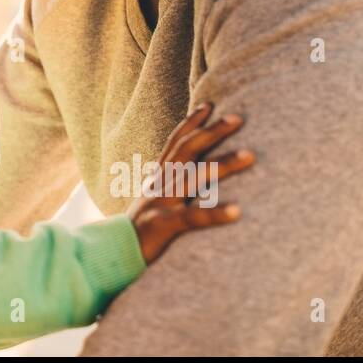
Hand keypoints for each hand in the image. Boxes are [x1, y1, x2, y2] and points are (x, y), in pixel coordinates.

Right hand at [128, 103, 253, 263]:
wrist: (111, 256)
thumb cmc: (140, 231)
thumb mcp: (153, 202)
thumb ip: (169, 187)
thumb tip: (190, 176)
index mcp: (158, 178)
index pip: (175, 143)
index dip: (191, 123)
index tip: (210, 105)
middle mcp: (160, 184)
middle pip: (187, 150)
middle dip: (212, 132)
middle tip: (237, 118)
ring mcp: (162, 203)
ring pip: (195, 177)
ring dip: (224, 164)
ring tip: (251, 154)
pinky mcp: (164, 226)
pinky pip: (193, 218)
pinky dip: (215, 214)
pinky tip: (238, 211)